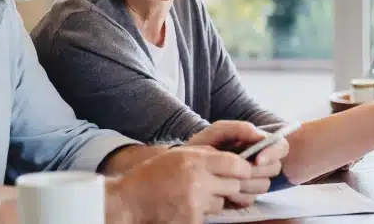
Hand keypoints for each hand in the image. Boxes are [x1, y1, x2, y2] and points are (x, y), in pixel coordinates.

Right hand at [112, 146, 251, 223]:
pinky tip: (184, 208)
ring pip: (221, 202)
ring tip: (191, 196)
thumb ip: (206, 155)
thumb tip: (234, 159)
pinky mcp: (192, 220)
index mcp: (195, 161)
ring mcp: (195, 202)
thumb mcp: (179, 156)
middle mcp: (198, 181)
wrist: (129, 201)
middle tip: (215, 186)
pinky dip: (200, 214)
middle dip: (229, 186)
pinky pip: (209, 217)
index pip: (235, 164)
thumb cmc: (154, 175)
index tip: (242, 172)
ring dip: (213, 201)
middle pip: (234, 185)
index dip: (243, 169)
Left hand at [187, 121, 289, 207]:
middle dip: (257, 171)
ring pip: (264, 185)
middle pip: (275, 169)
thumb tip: (260, 136)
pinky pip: (251, 199)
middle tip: (239, 170)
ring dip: (246, 184)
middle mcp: (259, 162)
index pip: (281, 147)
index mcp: (257, 144)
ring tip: (227, 180)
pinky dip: (238, 197)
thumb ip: (239, 128)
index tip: (257, 159)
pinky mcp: (243, 197)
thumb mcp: (217, 131)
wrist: (183, 168)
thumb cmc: (202, 146)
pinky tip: (224, 192)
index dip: (273, 153)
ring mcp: (252, 181)